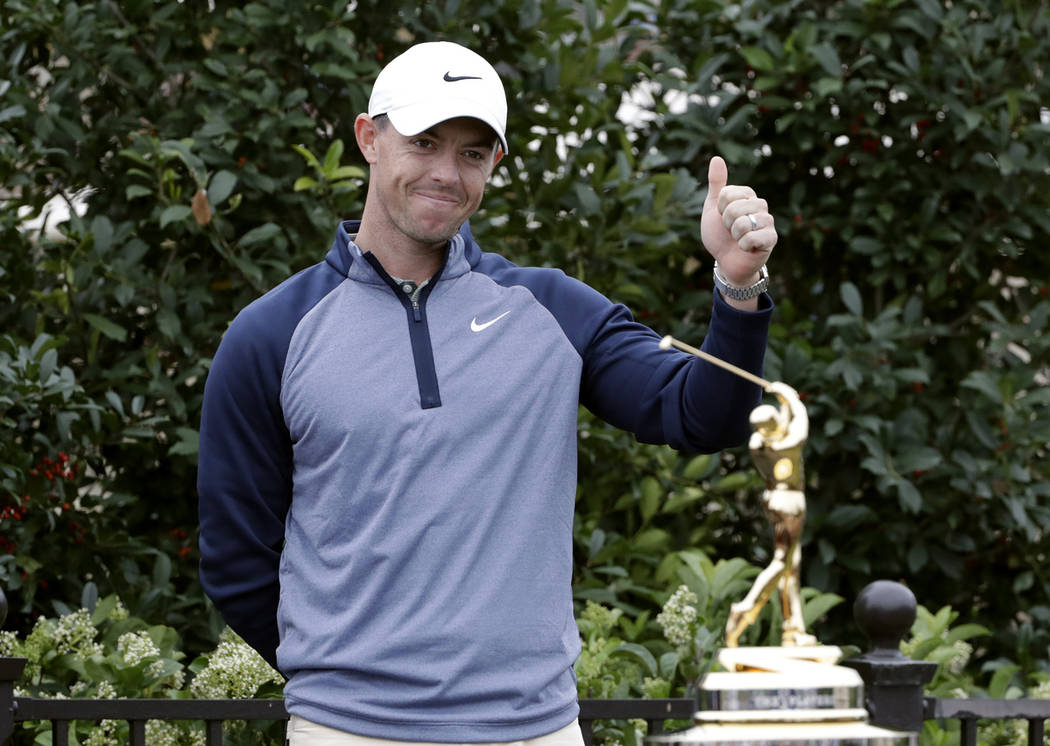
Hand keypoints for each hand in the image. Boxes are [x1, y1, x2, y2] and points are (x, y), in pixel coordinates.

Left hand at [700, 156, 776, 286]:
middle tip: (730, 231)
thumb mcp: (713, 208)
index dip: (719, 209)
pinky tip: (747, 248)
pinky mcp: (771, 238)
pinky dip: (743, 246)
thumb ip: (716, 184)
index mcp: (747, 195)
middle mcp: (760, 204)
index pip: (727, 194)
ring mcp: (768, 221)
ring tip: (738, 239)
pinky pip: (752, 238)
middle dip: (726, 223)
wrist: (726, 260)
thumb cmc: (720, 234)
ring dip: (734, 235)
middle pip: (734, 208)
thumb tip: (716, 158)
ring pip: (743, 223)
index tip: (723, 217)